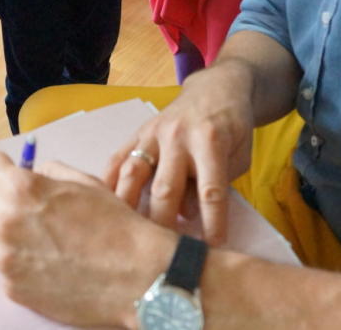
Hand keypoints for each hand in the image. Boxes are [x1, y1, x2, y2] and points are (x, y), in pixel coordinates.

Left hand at [0, 151, 174, 328]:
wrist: (136, 276)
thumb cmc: (116, 226)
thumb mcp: (85, 183)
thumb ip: (49, 174)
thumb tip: (34, 175)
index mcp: (22, 189)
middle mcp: (5, 222)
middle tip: (21, 214)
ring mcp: (6, 260)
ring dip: (11, 241)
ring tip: (49, 247)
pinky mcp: (12, 289)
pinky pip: (8, 272)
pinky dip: (24, 269)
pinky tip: (53, 268)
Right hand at [104, 66, 255, 244]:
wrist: (216, 88)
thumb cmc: (232, 127)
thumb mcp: (239, 155)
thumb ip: (217, 183)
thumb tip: (188, 216)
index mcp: (210, 140)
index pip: (210, 190)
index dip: (212, 223)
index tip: (211, 248)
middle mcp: (178, 136)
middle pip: (166, 188)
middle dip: (164, 224)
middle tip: (162, 253)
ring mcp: (154, 132)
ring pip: (134, 172)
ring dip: (129, 206)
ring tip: (124, 234)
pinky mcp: (138, 131)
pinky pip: (118, 157)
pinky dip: (108, 182)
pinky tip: (101, 204)